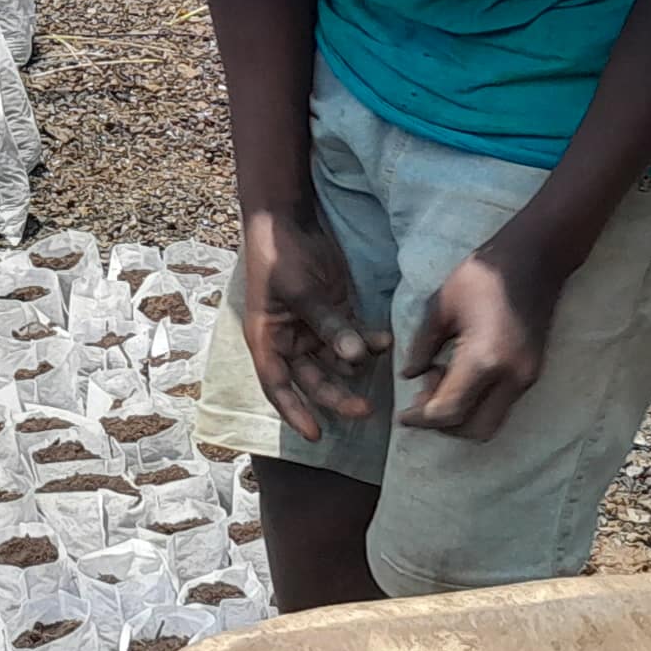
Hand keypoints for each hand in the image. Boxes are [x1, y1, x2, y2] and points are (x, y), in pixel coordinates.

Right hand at [239, 202, 378, 440]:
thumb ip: (328, 324)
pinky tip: (383, 340)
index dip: (294, 412)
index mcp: (267, 339)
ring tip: (380, 362)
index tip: (314, 434)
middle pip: (312, 379)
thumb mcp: (300, 291)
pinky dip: (366, 341)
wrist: (288, 216)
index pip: (277, 385)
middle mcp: (289, 339)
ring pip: (335, 361)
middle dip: (337, 395)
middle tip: (365, 410)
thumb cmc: (279, 254)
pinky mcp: (333, 313)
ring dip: (356, 366)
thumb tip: (353, 357)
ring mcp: (312, 327)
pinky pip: (351, 337)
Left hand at [402, 247, 552, 438]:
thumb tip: (409, 376)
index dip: (421, 420)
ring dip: (461, 416)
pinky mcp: (532, 373)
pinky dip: (476, 403)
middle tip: (420, 398)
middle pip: (474, 430)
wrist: (533, 259)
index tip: (402, 416)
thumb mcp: (439, 306)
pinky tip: (457, 374)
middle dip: (443, 425)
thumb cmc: (481, 276)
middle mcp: (512, 377)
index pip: (450, 411)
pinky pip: (501, 405)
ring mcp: (527, 378)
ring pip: (491, 422)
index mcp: (485, 359)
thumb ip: (421, 346)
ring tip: (438, 380)